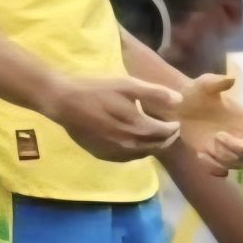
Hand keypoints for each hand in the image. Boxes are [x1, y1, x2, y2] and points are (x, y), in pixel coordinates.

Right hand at [39, 74, 181, 162]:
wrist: (64, 102)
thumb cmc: (97, 90)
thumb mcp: (128, 85)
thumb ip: (155, 93)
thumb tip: (179, 101)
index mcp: (139, 127)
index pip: (165, 132)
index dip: (173, 127)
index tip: (176, 120)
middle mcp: (130, 145)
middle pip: (156, 146)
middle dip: (166, 138)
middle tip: (170, 130)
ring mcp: (115, 152)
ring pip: (142, 154)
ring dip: (152, 146)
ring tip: (154, 137)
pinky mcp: (102, 154)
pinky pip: (126, 157)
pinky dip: (136, 152)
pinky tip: (133, 143)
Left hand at [168, 72, 242, 172]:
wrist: (177, 106)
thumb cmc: (195, 92)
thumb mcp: (204, 84)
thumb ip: (218, 82)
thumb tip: (231, 80)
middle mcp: (240, 135)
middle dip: (235, 149)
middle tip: (216, 137)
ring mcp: (227, 148)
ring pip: (237, 164)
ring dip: (223, 160)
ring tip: (204, 149)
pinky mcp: (213, 157)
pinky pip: (221, 171)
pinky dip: (213, 168)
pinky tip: (200, 155)